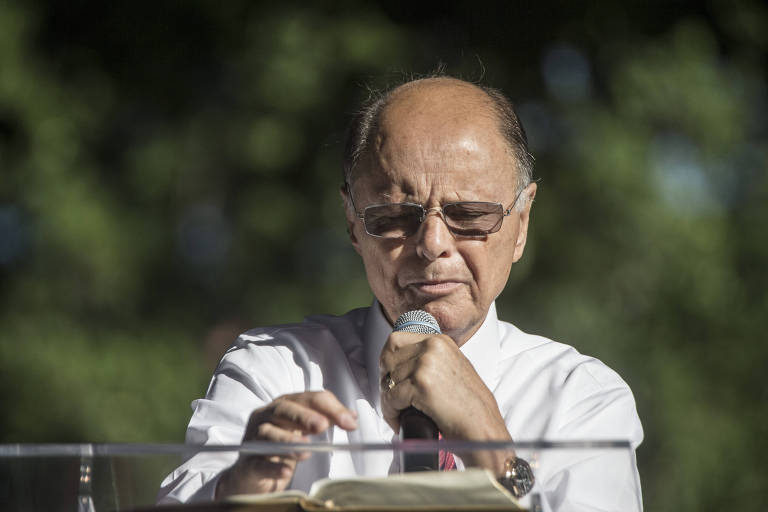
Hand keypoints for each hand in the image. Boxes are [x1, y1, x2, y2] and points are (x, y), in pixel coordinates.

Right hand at [216, 390, 357, 497]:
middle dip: (304, 416)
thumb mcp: (303, 431)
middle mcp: (265, 416)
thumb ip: (325, 419)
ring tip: (306, 450)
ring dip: (288, 441)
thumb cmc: (281, 448)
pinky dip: (273, 466)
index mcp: (282, 405)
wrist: (252, 475)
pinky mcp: (248, 462)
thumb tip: (351, 416)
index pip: (307, 398)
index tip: (350, 422)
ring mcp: (253, 438)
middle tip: (323, 426)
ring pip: (269, 434)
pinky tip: (286, 470)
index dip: (330, 408)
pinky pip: (259, 462)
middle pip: (284, 410)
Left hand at [379, 332, 512, 471]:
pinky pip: (390, 398)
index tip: (389, 378)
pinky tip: (401, 421)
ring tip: (400, 414)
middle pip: (387, 359)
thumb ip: (429, 360)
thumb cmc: (470, 407)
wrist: (484, 428)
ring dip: (389, 402)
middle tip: (393, 400)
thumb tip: (398, 365)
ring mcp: (426, 364)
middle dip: (386, 382)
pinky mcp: (421, 385)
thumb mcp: (452, 369)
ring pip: (387, 381)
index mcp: (439, 341)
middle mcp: (432, 347)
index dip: (388, 361)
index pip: (395, 340)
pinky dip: (391, 413)